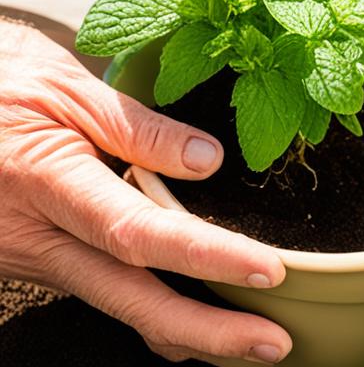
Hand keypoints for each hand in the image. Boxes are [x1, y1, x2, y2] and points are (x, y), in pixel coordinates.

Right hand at [0, 17, 290, 363]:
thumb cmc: (3, 88)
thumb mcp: (68, 87)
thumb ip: (139, 125)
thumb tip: (210, 160)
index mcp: (46, 182)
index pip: (136, 231)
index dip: (205, 257)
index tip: (266, 270)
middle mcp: (38, 237)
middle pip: (130, 298)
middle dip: (205, 332)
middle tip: (272, 344)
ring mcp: (36, 259)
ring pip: (118, 306)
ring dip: (186, 332)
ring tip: (251, 341)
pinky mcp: (40, 264)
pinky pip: (104, 294)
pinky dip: (155, 313)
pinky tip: (198, 321)